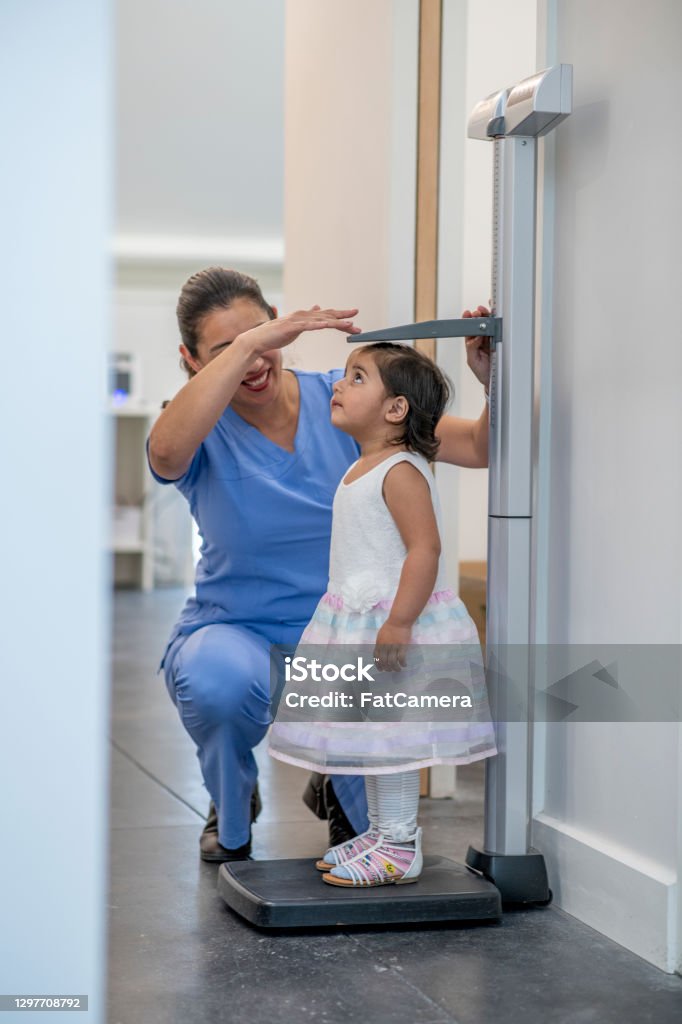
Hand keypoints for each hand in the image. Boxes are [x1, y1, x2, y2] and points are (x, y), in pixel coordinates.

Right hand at [238, 305, 360, 355]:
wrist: (259, 340)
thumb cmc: (275, 335)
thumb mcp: (295, 326)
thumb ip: (307, 319)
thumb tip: (316, 308)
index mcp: (305, 316)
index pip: (326, 315)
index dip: (340, 316)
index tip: (353, 318)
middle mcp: (303, 315)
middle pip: (327, 315)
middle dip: (343, 316)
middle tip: (356, 315)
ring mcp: (297, 321)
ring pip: (321, 320)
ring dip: (336, 321)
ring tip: (349, 324)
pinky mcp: (292, 327)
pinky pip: (309, 326)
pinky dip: (320, 325)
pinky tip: (329, 325)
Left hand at [373, 621, 411, 672]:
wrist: (399, 620)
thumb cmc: (390, 626)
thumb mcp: (381, 634)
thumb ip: (380, 643)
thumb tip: (380, 652)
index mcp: (379, 643)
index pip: (376, 657)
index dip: (378, 665)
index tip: (381, 669)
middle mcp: (385, 646)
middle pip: (384, 661)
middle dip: (386, 668)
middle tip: (390, 670)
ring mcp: (393, 646)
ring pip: (392, 662)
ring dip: (395, 668)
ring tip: (398, 669)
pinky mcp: (402, 646)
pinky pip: (401, 658)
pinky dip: (402, 663)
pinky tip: (404, 664)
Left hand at [463, 304, 491, 389]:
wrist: (493, 380)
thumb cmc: (481, 372)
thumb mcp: (472, 361)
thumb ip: (472, 348)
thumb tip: (475, 337)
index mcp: (472, 344)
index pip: (469, 330)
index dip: (467, 321)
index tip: (468, 314)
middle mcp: (480, 340)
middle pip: (479, 324)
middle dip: (477, 316)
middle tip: (477, 312)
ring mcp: (490, 340)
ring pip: (488, 325)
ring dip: (486, 317)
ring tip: (484, 311)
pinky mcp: (499, 341)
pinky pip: (497, 330)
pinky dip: (496, 322)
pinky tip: (494, 316)